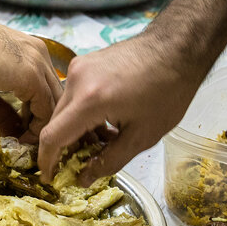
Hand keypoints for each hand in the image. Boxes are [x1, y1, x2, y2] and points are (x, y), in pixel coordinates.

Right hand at [0, 13, 61, 139]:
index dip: (38, 119)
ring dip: (43, 131)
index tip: (24, 138)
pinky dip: (38, 130)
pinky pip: (46, 110)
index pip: (47, 92)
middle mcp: (39, 57)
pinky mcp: (31, 75)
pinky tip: (23, 141)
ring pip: (55, 106)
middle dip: (45, 126)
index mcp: (29, 57)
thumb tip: (14, 135)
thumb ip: (1, 114)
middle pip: (56, 99)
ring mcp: (38, 65)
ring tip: (26, 148)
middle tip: (30, 148)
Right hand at [37, 33, 206, 183]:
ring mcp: (78, 68)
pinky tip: (104, 121)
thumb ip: (109, 161)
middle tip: (82, 163)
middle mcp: (77, 81)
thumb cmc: (169, 91)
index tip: (50, 178)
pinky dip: (81, 113)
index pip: (52, 137)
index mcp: (90, 100)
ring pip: (63, 109)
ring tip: (102, 141)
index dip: (47, 161)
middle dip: (64, 147)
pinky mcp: (84, 63)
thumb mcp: (142, 136)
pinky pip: (72, 95)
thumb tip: (84, 178)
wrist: (179, 47)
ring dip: (75, 130)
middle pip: (55, 123)